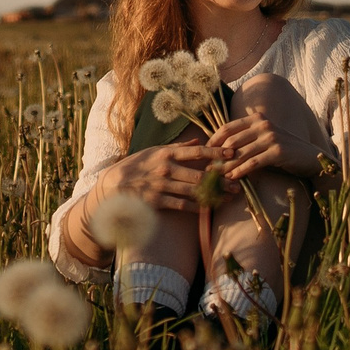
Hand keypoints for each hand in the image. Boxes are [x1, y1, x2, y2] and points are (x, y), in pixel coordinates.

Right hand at [104, 140, 223, 212]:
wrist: (112, 185)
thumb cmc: (135, 166)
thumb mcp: (153, 151)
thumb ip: (177, 148)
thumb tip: (198, 141)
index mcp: (166, 154)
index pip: (196, 152)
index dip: (216, 153)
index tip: (232, 154)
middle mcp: (166, 169)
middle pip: (199, 175)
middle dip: (220, 180)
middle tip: (237, 182)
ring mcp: (161, 186)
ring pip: (193, 191)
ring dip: (213, 195)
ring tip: (229, 197)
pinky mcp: (157, 201)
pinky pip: (181, 205)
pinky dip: (196, 207)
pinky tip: (208, 208)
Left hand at [204, 111, 322, 180]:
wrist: (311, 158)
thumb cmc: (284, 150)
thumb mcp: (264, 139)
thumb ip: (246, 139)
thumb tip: (220, 150)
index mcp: (257, 118)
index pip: (227, 128)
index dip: (213, 141)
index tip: (204, 154)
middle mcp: (263, 124)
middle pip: (231, 142)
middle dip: (217, 157)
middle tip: (207, 170)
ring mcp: (271, 137)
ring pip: (240, 154)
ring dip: (226, 167)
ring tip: (215, 178)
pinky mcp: (278, 151)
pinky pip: (253, 163)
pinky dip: (240, 171)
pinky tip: (232, 179)